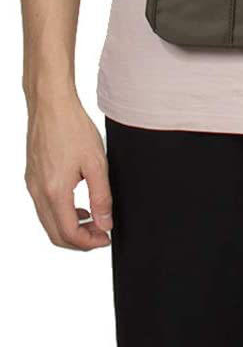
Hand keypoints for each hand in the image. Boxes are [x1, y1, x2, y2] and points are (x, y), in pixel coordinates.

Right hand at [25, 92, 112, 250]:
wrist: (51, 104)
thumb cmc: (73, 127)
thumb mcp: (96, 163)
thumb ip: (101, 196)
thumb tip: (105, 223)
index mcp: (55, 192)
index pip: (69, 234)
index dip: (90, 242)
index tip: (106, 237)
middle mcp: (39, 192)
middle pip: (55, 234)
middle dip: (80, 241)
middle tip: (101, 233)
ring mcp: (32, 185)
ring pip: (48, 222)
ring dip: (70, 227)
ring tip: (92, 218)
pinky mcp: (32, 177)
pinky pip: (44, 207)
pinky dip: (60, 213)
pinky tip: (77, 203)